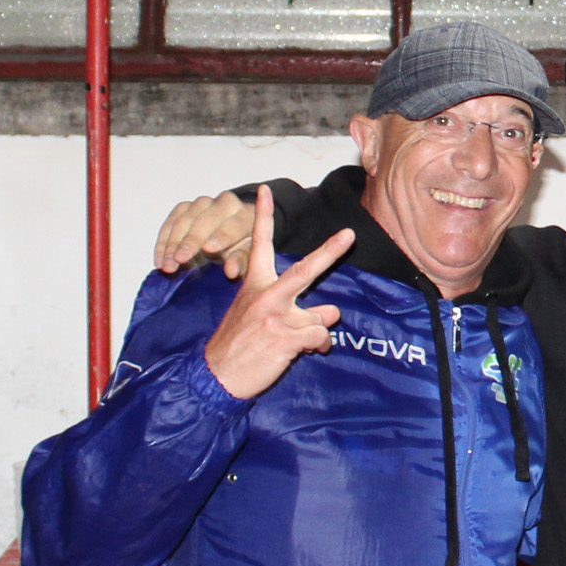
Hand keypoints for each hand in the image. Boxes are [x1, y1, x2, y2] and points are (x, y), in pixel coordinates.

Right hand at [155, 192, 261, 277]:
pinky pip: (171, 221)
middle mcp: (225, 203)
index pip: (234, 223)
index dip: (221, 236)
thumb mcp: (250, 259)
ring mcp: (203, 203)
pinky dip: (163, 242)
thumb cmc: (243, 249)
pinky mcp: (185, 207)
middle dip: (191, 239)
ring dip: (172, 243)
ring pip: (185, 218)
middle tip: (179, 259)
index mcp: (246, 215)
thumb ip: (241, 263)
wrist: (234, 236)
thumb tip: (231, 271)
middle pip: (206, 218)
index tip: (209, 249)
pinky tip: (160, 261)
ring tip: (167, 266)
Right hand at [200, 186, 353, 399]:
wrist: (216, 375)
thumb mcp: (254, 315)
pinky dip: (319, 346)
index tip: (265, 190)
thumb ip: (291, 307)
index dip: (263, 216)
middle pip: (306, 270)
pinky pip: (320, 336)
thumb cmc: (237, 343)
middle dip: (331, 251)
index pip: (259, 245)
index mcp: (255, 285)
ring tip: (301, 340)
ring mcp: (276, 317)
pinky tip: (307, 351)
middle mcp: (267, 296)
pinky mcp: (286, 338)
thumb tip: (331, 311)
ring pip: (322, 315)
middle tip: (349, 234)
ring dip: (319, 329)